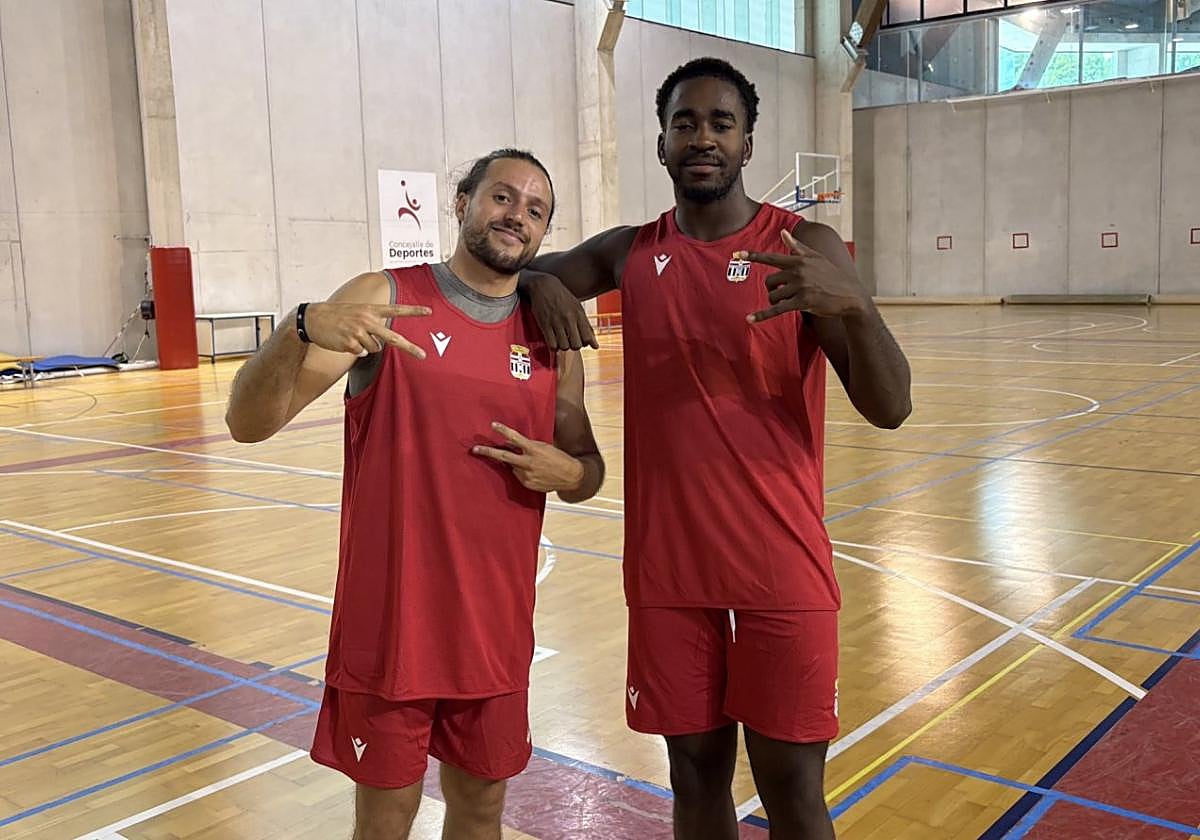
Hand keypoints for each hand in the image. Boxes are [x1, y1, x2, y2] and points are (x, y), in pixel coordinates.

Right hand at [302, 302, 430, 358]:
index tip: (428, 311)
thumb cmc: (337, 315)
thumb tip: (382, 343)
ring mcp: (359, 332)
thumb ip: (372, 322)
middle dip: (409, 347)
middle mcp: (367, 320)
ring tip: (352, 336)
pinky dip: (355, 350)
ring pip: (375, 348)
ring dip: (367, 346)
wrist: (313, 319)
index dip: (413, 310)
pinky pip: (361, 353)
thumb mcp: (357, 311)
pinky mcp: (350, 343)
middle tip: (423, 355)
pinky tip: (345, 341)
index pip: (396, 309)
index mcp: (370, 310)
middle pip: (393, 337)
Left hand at [472, 422, 584, 492]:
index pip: (515, 438)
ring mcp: (527, 475)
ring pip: (512, 467)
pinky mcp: (528, 484)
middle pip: (503, 457)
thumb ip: (527, 446)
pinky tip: (534, 471)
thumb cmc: (559, 458)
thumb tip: (510, 444)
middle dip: (488, 452)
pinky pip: (518, 476)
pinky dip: (521, 472)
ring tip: (531, 464)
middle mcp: (528, 463)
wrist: (571, 476)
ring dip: (515, 463)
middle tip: (475, 449)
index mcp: (534, 450)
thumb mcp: (544, 447)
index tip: (493, 425)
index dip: (503, 431)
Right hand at [524, 270, 598, 351]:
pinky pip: (552, 344)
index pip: (588, 338)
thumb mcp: (577, 307)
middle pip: (577, 345)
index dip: (586, 343)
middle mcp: (569, 318)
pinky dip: (553, 346)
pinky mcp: (544, 324)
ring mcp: (556, 322)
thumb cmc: (562, 296)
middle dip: (574, 346)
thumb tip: (595, 346)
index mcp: (579, 314)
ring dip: (563, 346)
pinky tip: (553, 341)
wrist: (543, 285)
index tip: (581, 340)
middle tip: (570, 340)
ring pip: (564, 346)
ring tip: (561, 340)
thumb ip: (586, 326)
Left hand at [738, 229, 868, 322]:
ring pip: (774, 296)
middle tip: (786, 293)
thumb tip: (783, 233)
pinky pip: (777, 309)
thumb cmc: (832, 275)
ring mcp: (800, 287)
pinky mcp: (802, 302)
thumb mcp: (815, 257)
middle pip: (770, 282)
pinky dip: (762, 315)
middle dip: (774, 290)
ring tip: (791, 301)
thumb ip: (797, 246)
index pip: (772, 258)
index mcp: (799, 260)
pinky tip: (750, 319)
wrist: (850, 295)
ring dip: (777, 302)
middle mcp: (798, 272)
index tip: (738, 255)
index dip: (754, 256)